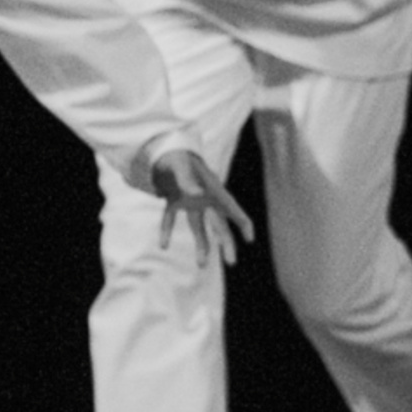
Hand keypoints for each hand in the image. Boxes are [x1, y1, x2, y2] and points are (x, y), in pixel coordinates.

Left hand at [150, 145, 253, 265]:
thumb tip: (197, 194)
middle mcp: (204, 197)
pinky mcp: (174, 200)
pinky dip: (167, 230)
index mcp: (212, 189)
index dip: (242, 222)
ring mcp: (189, 200)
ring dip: (201, 245)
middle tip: (232, 262)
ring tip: (201, 265)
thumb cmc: (175, 153)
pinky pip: (171, 218)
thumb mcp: (181, 165)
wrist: (161, 146)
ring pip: (198, 226)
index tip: (250, 238)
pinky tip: (163, 245)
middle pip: (218, 224)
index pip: (232, 208)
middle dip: (226, 242)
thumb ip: (188, 180)